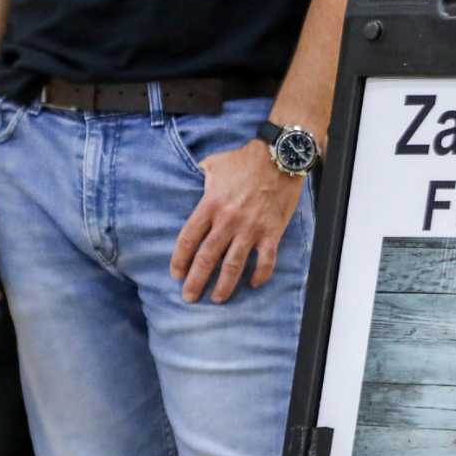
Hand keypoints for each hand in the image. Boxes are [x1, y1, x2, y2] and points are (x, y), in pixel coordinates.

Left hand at [169, 141, 303, 303]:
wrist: (279, 157)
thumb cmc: (245, 159)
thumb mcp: (214, 163)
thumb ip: (201, 175)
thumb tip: (193, 175)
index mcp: (210, 204)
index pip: (188, 239)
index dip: (180, 260)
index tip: (176, 274)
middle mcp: (228, 220)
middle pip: (207, 257)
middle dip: (195, 281)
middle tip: (188, 297)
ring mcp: (250, 228)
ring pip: (233, 265)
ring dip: (224, 285)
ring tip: (217, 298)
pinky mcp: (271, 232)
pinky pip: (265, 260)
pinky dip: (260, 275)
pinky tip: (253, 284)